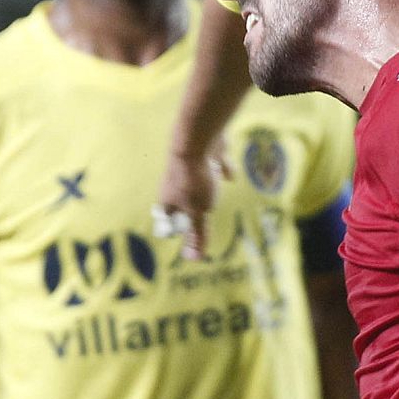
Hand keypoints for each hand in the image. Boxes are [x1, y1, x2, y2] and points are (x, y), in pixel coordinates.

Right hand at [157, 139, 230, 259]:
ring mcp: (189, 168)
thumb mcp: (199, 212)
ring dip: (204, 190)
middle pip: (181, 201)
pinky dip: (222, 169)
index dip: (174, 229)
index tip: (182, 236)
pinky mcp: (205, 155)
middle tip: (197, 219)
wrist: (198, 139)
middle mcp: (175, 184)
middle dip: (190, 210)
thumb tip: (193, 259)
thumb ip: (197, 234)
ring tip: (210, 199)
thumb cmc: (194, 179)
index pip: (168, 220)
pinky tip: (230, 175)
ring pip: (196, 182)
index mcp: (168, 200)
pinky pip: (214, 165)